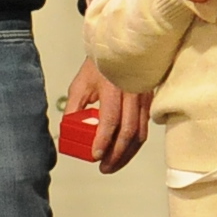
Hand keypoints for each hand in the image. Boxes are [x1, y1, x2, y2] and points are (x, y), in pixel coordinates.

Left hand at [60, 58, 150, 173]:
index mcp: (112, 88)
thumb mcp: (80, 85)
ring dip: (127, 154)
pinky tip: (125, 152)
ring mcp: (143, 97)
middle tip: (104, 167)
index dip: (103, 140)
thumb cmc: (99, 65)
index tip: (95, 155)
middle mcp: (131, 93)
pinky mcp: (149, 101)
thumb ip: (74, 109)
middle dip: (116, 155)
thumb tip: (68, 131)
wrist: (120, 48)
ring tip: (113, 165)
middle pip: (128, 132)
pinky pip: (144, 127)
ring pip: (140, 133)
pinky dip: (135, 144)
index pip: (110, 120)